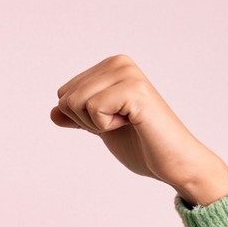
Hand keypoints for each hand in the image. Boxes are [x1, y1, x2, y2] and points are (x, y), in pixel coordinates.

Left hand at [49, 53, 227, 202]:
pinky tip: (133, 124)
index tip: (114, 121)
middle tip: (122, 125)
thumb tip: (54, 111)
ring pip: (75, 102)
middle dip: (86, 121)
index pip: (63, 93)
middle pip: (66, 97)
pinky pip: (93, 108)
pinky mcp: (134, 89)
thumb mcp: (100, 128)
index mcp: (111, 66)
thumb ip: (78, 117)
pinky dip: (106, 126)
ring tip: (128, 124)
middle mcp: (119, 63)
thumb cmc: (142, 145)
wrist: (174, 163)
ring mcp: (128, 73)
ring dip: (97, 124)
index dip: (82, 118)